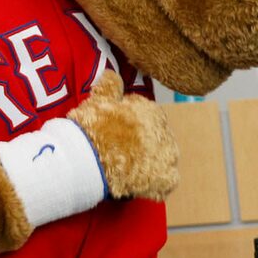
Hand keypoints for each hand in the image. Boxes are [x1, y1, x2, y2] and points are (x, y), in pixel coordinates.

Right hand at [66, 71, 178, 201]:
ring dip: (151, 163)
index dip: (131, 126)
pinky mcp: (166, 178)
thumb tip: (111, 73)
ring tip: (130, 169)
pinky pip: (167, 181)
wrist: (88, 159)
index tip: (116, 133)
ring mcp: (168, 156)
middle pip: (157, 138)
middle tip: (122, 153)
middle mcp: (166, 132)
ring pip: (164, 159)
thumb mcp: (98, 101)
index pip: (147, 117)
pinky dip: (156, 183)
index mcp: (153, 111)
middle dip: (143, 144)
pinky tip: (141, 184)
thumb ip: (109, 86)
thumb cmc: (91, 127)